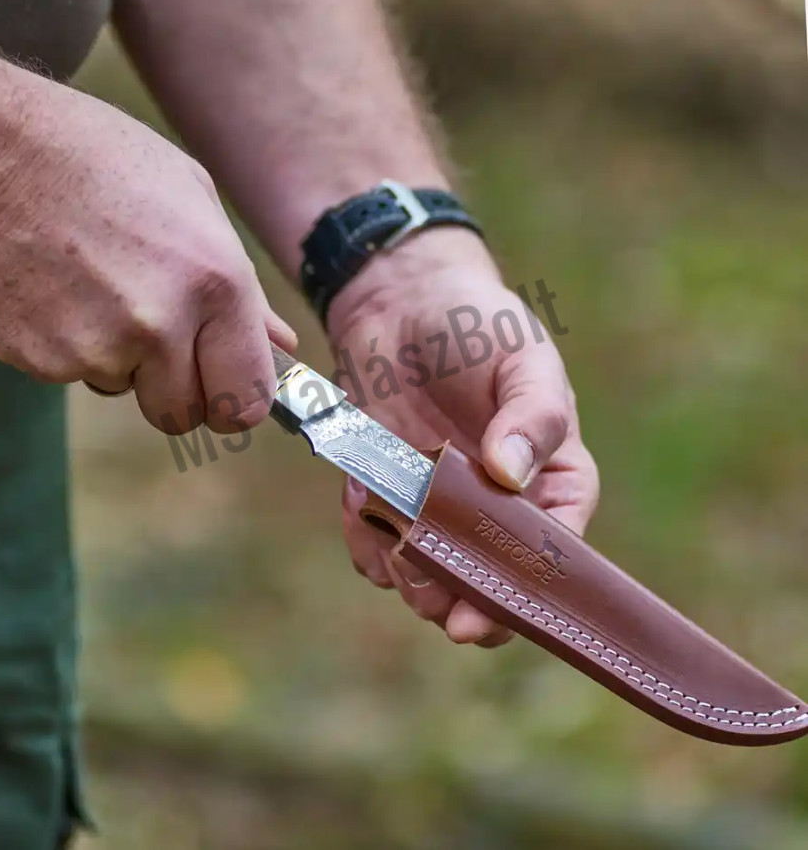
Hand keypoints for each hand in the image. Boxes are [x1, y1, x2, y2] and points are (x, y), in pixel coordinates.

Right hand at [0, 73, 294, 432]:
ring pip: (124, 391)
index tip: (225, 390)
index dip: (237, 402)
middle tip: (156, 339)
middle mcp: (160, 326)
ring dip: (120, 360)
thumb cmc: (102, 162)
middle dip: (175, 389)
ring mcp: (95, 347)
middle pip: (181, 415)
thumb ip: (246, 291)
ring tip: (98, 287)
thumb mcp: (197, 203)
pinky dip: (71, 346)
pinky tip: (62, 290)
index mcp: (216, 285)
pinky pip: (73, 375)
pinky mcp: (39, 358)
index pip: (246, 401)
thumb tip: (280, 345)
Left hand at [328, 230, 598, 647]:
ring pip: (430, 581)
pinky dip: (365, 541)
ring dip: (411, 579)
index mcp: (550, 479)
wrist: (400, 303)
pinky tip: (362, 504)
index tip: (491, 616)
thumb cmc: (478, 324)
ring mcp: (438, 509)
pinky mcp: (388, 500)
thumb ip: (530, 414)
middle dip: (465, 605)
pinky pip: (375, 548)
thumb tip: (511, 476)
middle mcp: (497, 507)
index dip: (529, 593)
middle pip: (490, 586)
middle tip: (440, 605)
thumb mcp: (522, 358)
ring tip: (396, 544)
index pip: (556, 551)